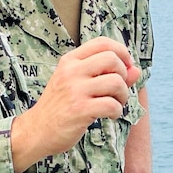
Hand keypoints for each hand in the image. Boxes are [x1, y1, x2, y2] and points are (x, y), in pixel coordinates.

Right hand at [10, 37, 140, 170]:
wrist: (36, 130)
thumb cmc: (60, 106)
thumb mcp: (77, 84)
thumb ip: (107, 75)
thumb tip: (136, 69)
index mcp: (70, 60)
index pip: (101, 42)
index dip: (121, 51)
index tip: (126, 65)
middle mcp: (72, 71)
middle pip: (112, 59)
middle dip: (123, 74)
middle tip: (118, 89)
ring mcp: (75, 90)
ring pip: (115, 82)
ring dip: (123, 95)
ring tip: (115, 103)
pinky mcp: (80, 110)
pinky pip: (112, 104)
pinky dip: (117, 111)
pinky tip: (110, 115)